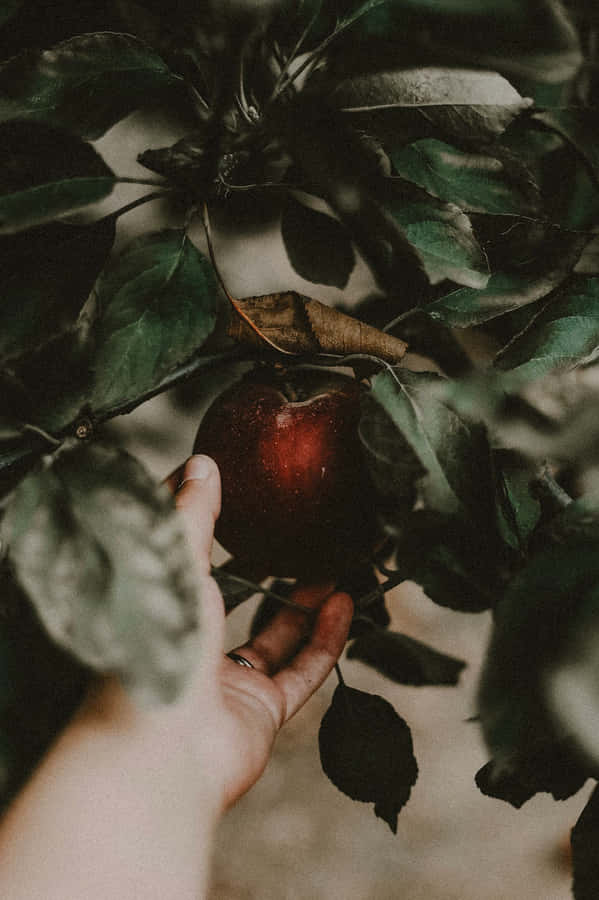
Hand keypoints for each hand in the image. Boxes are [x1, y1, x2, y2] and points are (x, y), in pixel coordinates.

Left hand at [168, 454, 353, 810]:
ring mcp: (226, 680)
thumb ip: (191, 516)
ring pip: (274, 635)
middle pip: (238, 599)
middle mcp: (193, 644)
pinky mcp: (260, 710)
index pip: (187, 558)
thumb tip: (201, 463)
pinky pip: (301, 669)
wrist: (165, 750)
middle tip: (302, 535)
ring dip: (305, 602)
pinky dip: (326, 638)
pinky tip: (347, 604)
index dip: (210, 526)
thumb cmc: (159, 649)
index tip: (238, 492)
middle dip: (269, 568)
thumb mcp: (176, 566)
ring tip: (333, 566)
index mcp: (164, 608)